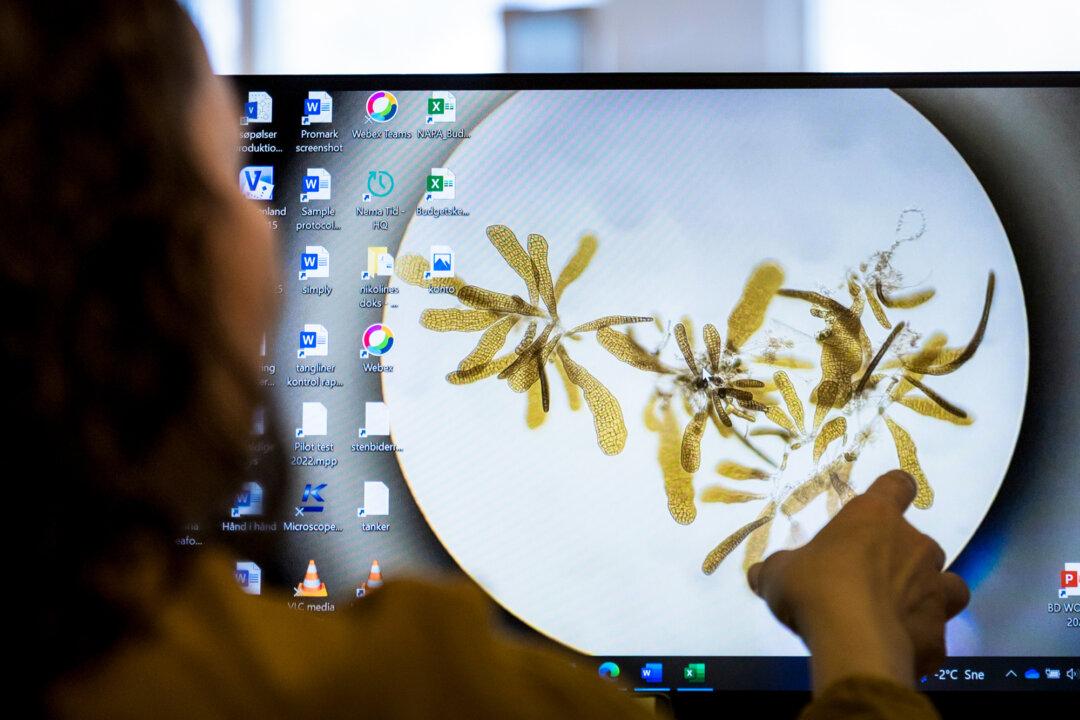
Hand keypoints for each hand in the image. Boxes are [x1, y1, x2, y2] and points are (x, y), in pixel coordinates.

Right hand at [747, 469, 969, 692]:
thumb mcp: (779, 574)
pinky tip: (896, 647)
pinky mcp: (939, 634)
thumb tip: (760, 573)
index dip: (894, 490)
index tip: (891, 495)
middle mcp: (915, 546)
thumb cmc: (814, 589)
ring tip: (899, 612)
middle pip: (920, 543)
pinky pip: (932, 632)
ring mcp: (935, 590)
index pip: (897, 486)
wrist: (853, 643)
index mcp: (875, 518)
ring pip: (946, 586)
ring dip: (926, 594)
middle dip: (900, 560)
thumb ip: (777, 570)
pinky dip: (918, 638)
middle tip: (869, 582)